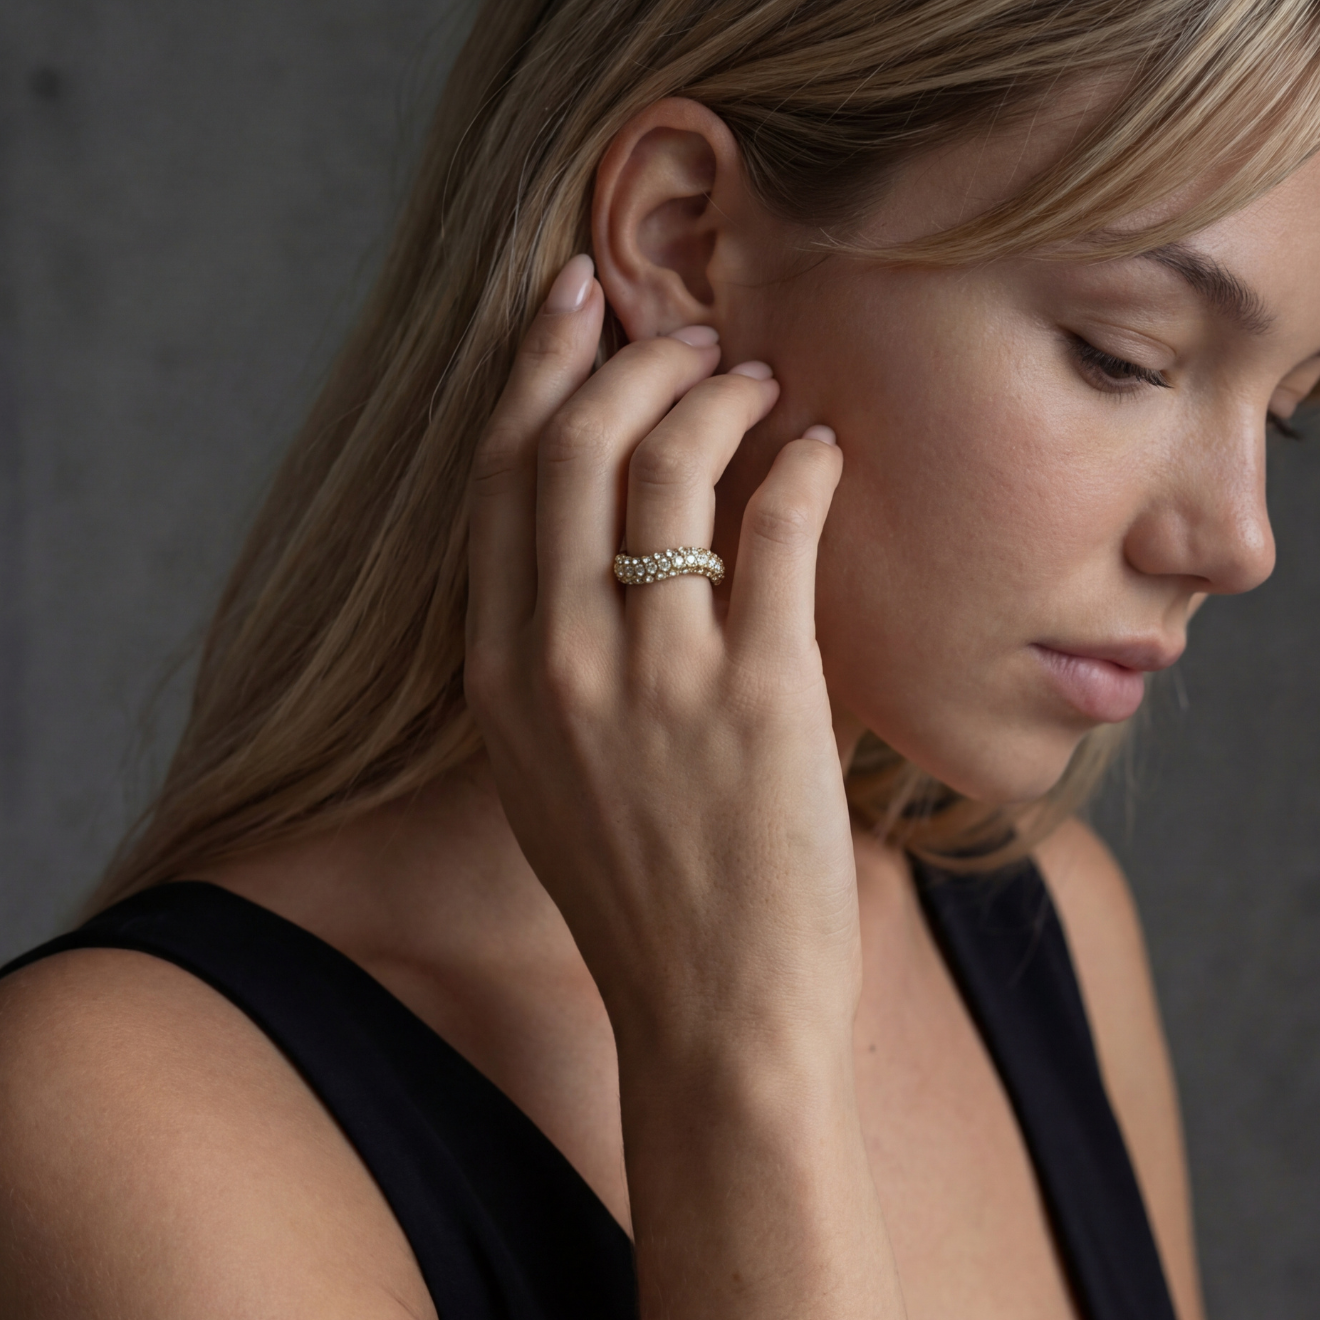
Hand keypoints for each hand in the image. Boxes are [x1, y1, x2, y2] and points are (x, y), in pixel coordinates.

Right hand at [465, 254, 856, 1069]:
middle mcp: (559, 666)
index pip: (498, 480)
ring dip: (716, 395)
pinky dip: (798, 466)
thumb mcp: (552, 779)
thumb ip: (552, 665)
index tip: (573, 302)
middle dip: (630, 359)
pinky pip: (774, 530)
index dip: (536, 369)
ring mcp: (656, 681)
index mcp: (499, 681)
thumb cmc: (648, 902)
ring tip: (758, 381)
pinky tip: (820, 449)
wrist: (713, 1018)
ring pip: (667, 469)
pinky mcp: (760, 698)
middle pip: (572, 449)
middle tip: (690, 335)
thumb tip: (596, 545)